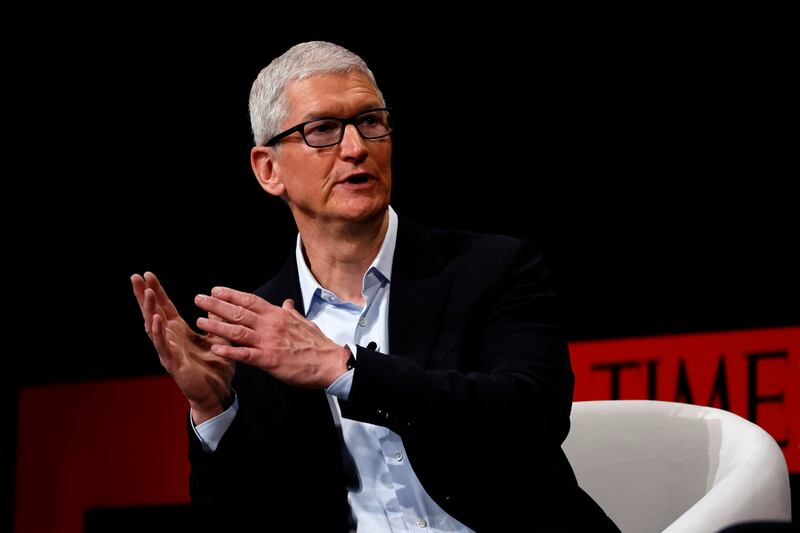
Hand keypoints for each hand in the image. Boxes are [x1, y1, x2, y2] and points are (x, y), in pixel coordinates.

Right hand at [131, 272, 233, 422]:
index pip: (165, 307)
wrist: (217, 393)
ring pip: (154, 327)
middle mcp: (170, 339)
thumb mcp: (218, 339)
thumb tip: (214, 306)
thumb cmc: (215, 368)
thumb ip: (214, 323)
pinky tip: (155, 319)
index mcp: (179, 332)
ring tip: (145, 292)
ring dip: (149, 309)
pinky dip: (158, 332)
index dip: (157, 291)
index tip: (148, 274)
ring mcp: (169, 351)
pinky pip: (163, 346)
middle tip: (135, 276)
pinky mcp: (173, 363)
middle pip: (153, 313)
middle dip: (144, 295)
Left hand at [193, 287, 349, 388]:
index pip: (250, 300)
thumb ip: (291, 313)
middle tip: (199, 299)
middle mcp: (270, 325)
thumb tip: (287, 302)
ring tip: (200, 320)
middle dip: (217, 305)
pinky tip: (215, 348)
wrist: (330, 362)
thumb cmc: (318, 344)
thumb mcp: (304, 322)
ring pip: (237, 331)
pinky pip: (245, 355)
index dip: (231, 294)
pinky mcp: (269, 360)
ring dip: (217, 325)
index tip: (216, 290)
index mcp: (278, 315)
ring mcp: (269, 342)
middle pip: (239, 312)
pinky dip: (229, 351)